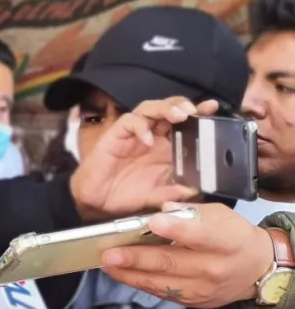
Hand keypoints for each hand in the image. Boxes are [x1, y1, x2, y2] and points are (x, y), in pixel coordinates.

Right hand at [69, 97, 218, 220]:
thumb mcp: (157, 196)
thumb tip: (194, 190)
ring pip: (150, 108)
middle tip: (194, 111)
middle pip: (169, 108)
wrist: (97, 202)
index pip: (186, 124)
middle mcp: (153, 136)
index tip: (212, 109)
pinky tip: (146, 139)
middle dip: (183, 105)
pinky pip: (129, 122)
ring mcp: (134, 134)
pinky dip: (140, 126)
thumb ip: (175, 192)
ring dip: (166, 108)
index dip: (200, 114)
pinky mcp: (116, 135)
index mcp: (167, 147)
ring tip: (178, 115)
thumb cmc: (127, 196)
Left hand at [100, 202, 275, 307]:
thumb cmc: (234, 236)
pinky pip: (160, 292)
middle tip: (110, 253)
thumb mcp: (221, 216)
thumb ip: (192, 213)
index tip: (153, 222)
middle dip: (137, 258)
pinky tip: (120, 273)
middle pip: (171, 263)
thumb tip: (163, 210)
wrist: (255, 270)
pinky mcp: (191, 301)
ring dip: (129, 274)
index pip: (200, 235)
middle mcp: (213, 268)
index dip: (176, 229)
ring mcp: (201, 289)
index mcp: (226, 242)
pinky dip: (138, 282)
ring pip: (160, 282)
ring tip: (107, 263)